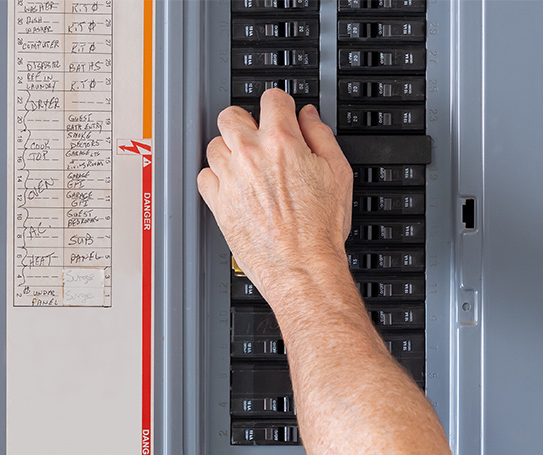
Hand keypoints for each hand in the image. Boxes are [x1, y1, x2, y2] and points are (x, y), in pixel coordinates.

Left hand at [198, 89, 352, 302]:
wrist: (302, 267)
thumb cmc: (320, 229)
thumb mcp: (338, 172)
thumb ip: (321, 136)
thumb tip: (308, 117)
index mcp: (281, 142)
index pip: (272, 99)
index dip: (280, 104)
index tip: (281, 112)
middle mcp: (250, 156)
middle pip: (230, 115)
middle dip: (245, 121)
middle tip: (257, 136)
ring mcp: (230, 178)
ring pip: (214, 145)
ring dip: (229, 150)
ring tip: (246, 165)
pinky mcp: (218, 202)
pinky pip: (204, 176)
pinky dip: (215, 177)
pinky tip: (233, 185)